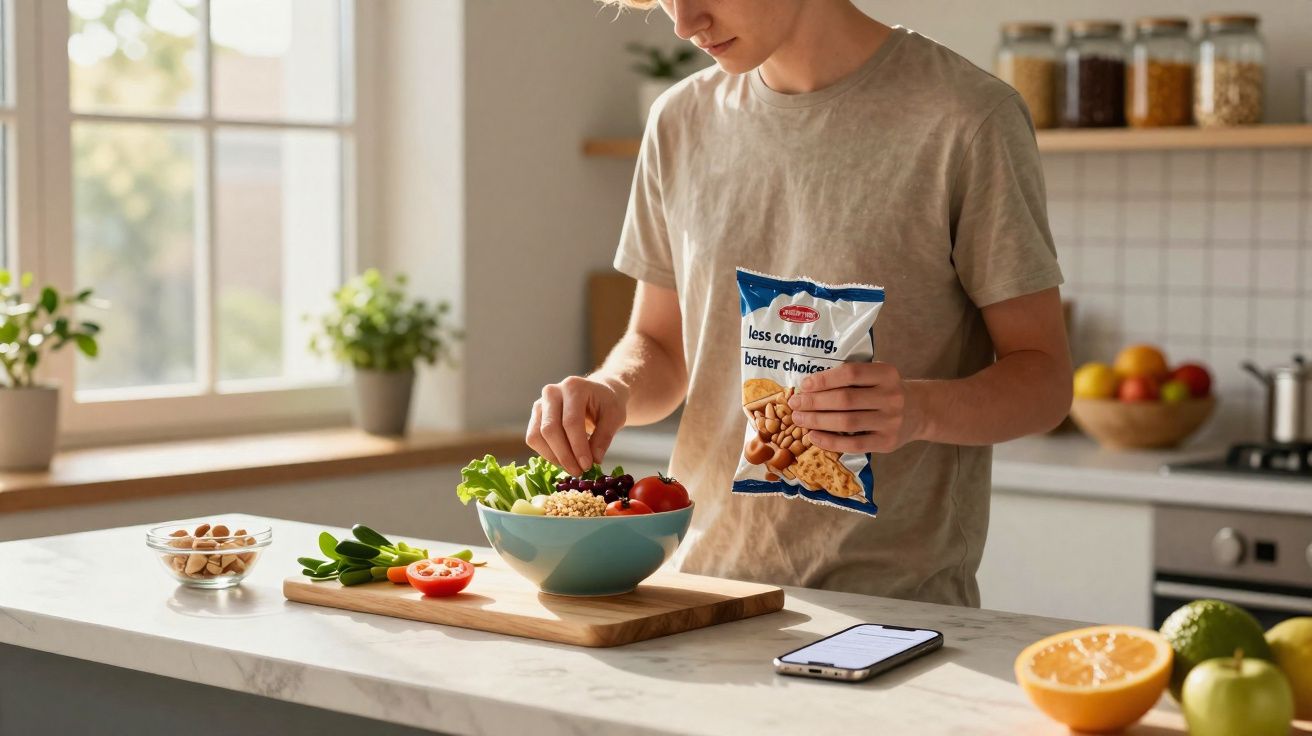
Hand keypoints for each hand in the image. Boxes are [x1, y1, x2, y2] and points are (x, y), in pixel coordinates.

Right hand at [526, 376, 628, 475]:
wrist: (598, 394)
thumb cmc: (607, 404)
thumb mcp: (615, 417)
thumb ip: (604, 437)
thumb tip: (594, 460)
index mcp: (574, 387)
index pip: (571, 422)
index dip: (578, 447)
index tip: (587, 465)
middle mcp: (552, 392)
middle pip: (550, 429)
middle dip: (565, 455)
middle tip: (579, 471)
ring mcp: (540, 403)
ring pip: (537, 435)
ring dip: (553, 457)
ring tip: (572, 467)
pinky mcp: (535, 416)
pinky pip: (533, 439)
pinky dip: (547, 453)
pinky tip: (564, 459)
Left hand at [786, 363, 922, 453]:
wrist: (919, 412)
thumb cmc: (885, 391)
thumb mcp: (876, 376)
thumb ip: (850, 378)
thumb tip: (808, 386)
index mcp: (887, 374)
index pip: (850, 373)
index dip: (824, 379)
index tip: (804, 385)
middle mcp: (892, 396)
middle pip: (845, 399)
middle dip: (814, 402)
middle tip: (795, 404)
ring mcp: (891, 422)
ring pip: (847, 423)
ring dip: (818, 421)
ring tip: (799, 419)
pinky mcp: (887, 443)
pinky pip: (853, 444)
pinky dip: (830, 442)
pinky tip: (814, 436)